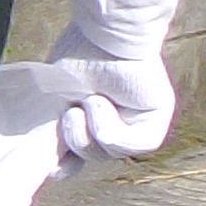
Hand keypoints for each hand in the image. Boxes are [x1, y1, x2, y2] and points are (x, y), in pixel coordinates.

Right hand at [44, 52, 172, 161]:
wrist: (102, 34)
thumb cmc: (77, 57)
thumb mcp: (55, 103)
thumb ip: (54, 134)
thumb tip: (51, 170)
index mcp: (91, 117)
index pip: (79, 157)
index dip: (65, 165)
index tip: (53, 162)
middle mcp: (115, 121)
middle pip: (92, 157)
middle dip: (75, 139)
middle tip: (70, 113)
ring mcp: (136, 121)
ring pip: (110, 153)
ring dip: (91, 129)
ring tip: (89, 100)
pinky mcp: (154, 120)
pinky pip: (131, 145)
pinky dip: (110, 127)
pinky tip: (104, 101)